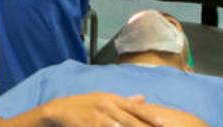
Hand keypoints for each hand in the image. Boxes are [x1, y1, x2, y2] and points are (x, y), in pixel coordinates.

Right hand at [42, 93, 163, 126]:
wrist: (60, 109)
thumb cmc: (85, 105)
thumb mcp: (104, 99)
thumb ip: (125, 101)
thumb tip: (143, 98)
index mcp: (112, 98)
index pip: (134, 108)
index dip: (149, 116)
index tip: (162, 123)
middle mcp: (106, 106)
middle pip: (129, 120)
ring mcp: (97, 117)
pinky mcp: (88, 125)